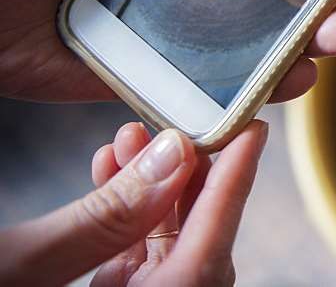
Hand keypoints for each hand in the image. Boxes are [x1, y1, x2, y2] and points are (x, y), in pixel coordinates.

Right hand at [0, 121, 266, 285]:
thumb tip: (173, 154)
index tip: (255, 133)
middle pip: (195, 252)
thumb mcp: (17, 268)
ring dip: (153, 193)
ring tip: (127, 137)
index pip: (208, 257)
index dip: (234, 190)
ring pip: (163, 254)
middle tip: (177, 125)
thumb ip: (104, 218)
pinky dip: (126, 217)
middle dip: (189, 182)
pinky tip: (108, 169)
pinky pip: (132, 264)